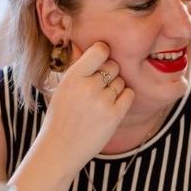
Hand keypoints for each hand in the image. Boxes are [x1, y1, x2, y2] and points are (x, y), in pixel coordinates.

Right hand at [37, 41, 133, 169]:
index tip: (102, 58)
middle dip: (110, 73)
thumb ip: (78, 66)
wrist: (60, 147)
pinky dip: (124, 98)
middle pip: (114, 65)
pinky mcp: (114, 115)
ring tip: (100, 101)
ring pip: (122, 81)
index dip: (104, 52)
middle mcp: (88, 86)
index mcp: (72, 76)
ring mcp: (102, 101)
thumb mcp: (63, 87)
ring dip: (116, 88)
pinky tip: (111, 106)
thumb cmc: (62, 115)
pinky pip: (129, 94)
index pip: (100, 50)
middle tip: (99, 87)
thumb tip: (87, 43)